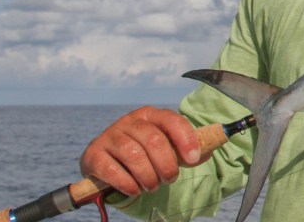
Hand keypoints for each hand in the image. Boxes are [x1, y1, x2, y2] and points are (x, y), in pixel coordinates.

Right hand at [79, 106, 201, 195]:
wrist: (108, 164)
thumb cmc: (145, 154)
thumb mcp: (166, 148)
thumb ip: (187, 149)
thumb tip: (209, 149)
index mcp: (150, 115)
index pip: (171, 120)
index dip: (185, 139)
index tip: (193, 159)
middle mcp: (129, 121)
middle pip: (154, 139)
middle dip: (166, 164)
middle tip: (170, 179)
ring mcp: (109, 136)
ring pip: (134, 155)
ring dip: (148, 176)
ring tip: (152, 186)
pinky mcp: (93, 155)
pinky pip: (111, 169)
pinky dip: (127, 183)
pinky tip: (134, 189)